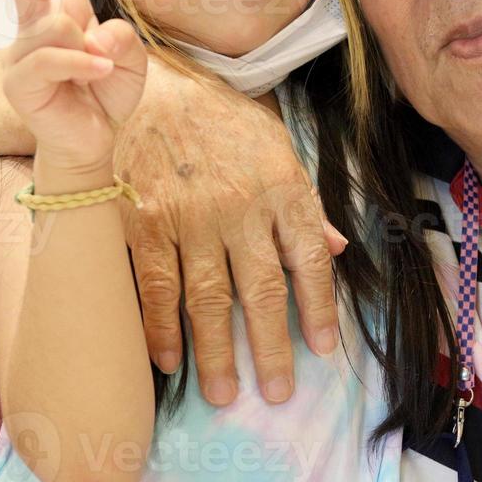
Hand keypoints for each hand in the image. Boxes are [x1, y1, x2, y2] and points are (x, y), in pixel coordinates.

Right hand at [0, 0, 147, 172]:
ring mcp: (24, 52)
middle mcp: (38, 26)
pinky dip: (80, 65)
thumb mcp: (130, 60)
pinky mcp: (20, 81)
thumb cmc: (106, 96)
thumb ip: (122, 38)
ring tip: (97, 71)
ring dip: (86, 47)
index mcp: (63, 11)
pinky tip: (94, 75)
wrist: (92, 141)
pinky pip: (52, 58)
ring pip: (54, 24)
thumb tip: (93, 35)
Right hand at [114, 65, 347, 407]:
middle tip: (277, 393)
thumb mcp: (276, 146)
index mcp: (280, 186)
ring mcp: (188, 216)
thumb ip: (304, 202)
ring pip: (206, 299)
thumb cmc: (219, 118)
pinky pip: (155, 286)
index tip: (321, 350)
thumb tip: (338, 249)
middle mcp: (238, 206)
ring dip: (216, 352)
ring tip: (225, 394)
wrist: (147, 86)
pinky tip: (170, 361)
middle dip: (270, 347)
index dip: (317, 308)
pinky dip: (161, 329)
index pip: (308, 258)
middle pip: (259, 289)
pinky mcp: (142, 222)